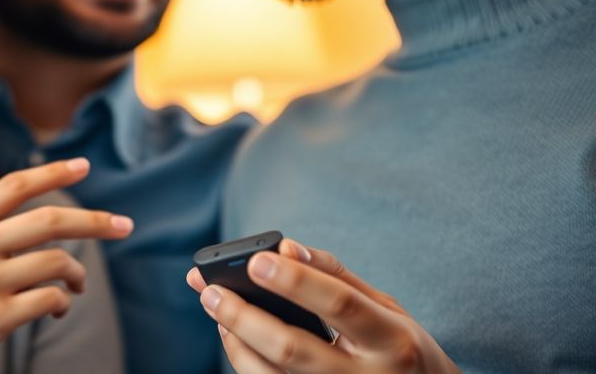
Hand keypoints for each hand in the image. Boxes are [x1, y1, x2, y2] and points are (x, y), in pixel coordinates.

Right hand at [0, 158, 133, 349]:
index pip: (15, 187)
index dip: (53, 173)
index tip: (85, 166)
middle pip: (47, 221)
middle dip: (94, 222)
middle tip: (124, 226)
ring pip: (56, 263)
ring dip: (77, 273)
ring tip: (77, 282)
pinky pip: (50, 299)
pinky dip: (63, 301)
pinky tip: (59, 306)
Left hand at [186, 239, 459, 373]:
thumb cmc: (399, 345)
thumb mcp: (386, 306)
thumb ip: (335, 275)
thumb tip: (285, 248)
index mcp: (392, 339)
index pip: (340, 305)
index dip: (296, 281)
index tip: (255, 260)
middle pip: (292, 349)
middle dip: (244, 316)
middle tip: (211, 290)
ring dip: (235, 340)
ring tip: (216, 307)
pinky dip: (244, 360)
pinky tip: (233, 335)